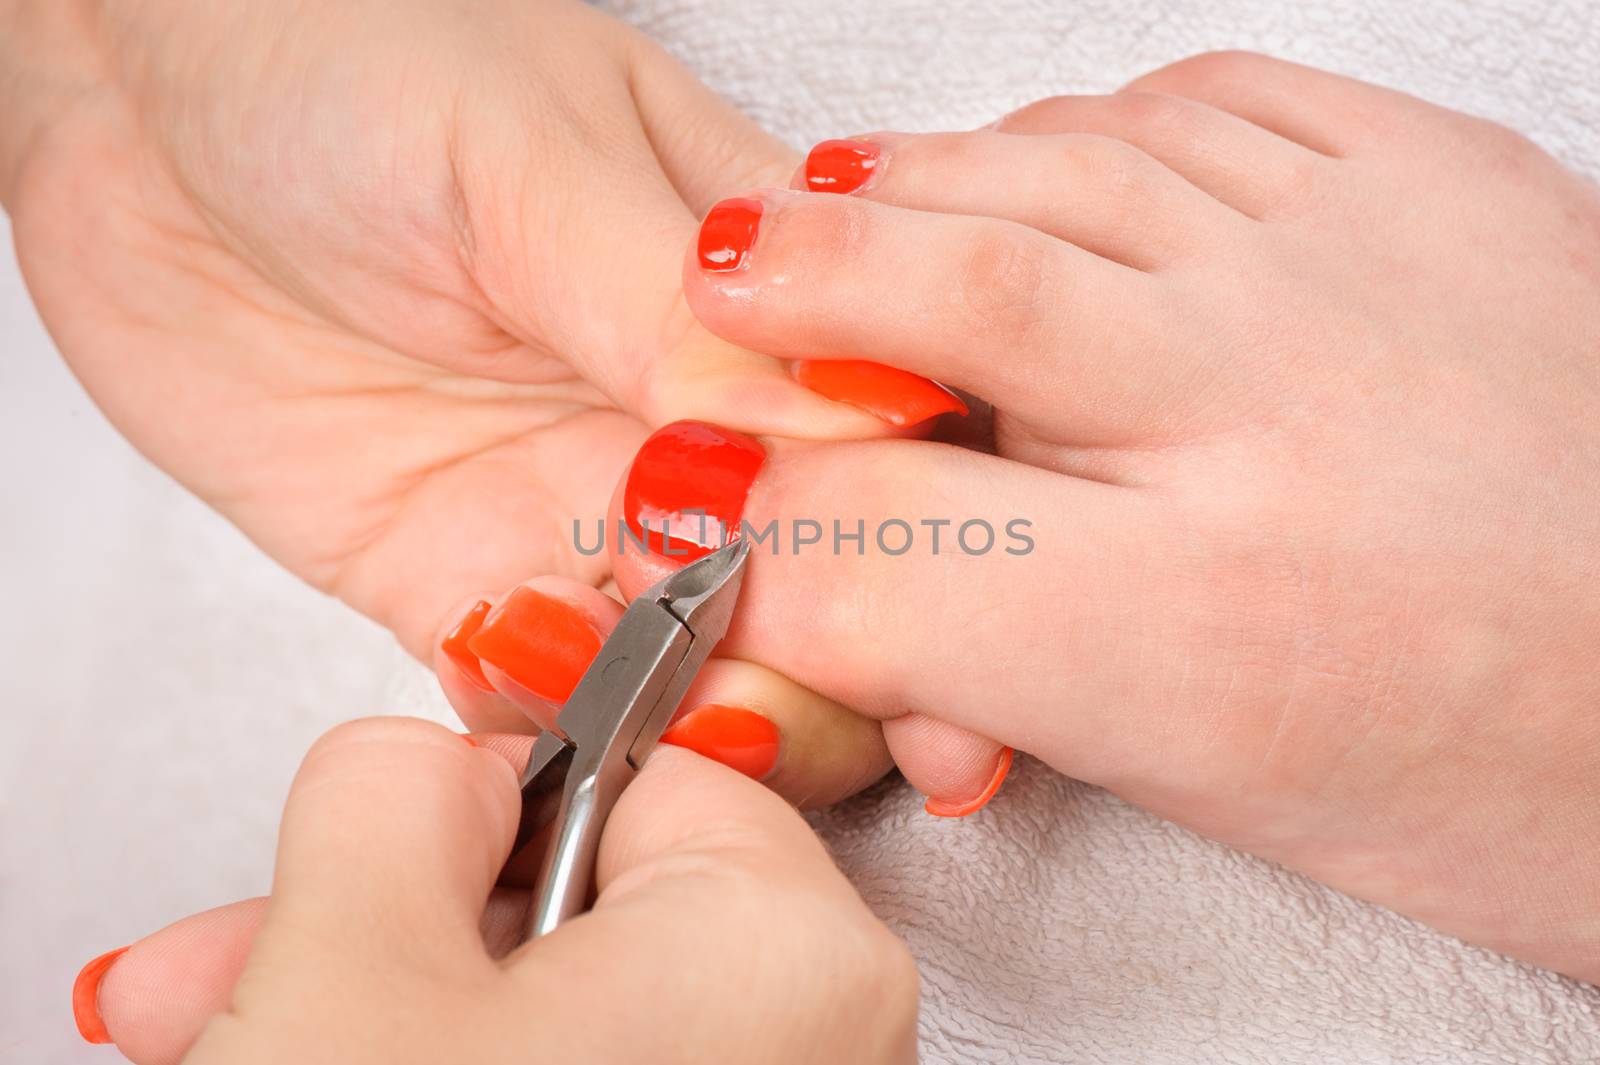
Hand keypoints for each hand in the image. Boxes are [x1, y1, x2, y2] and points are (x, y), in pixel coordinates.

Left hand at [1, 0, 893, 661]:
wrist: (123, 88)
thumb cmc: (332, 43)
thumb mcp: (524, 149)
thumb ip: (674, 308)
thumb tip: (857, 426)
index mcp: (765, 291)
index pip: (908, 437)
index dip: (934, 539)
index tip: (917, 610)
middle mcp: (690, 415)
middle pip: (831, 582)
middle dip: (831, 660)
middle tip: (772, 675)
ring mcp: (581, 505)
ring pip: (707, 664)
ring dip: (704, 713)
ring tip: (667, 707)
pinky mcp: (461, 576)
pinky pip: (548, 693)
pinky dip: (565, 728)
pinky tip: (547, 701)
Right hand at [74, 719, 918, 1063]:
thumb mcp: (350, 958)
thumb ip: (394, 794)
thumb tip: (439, 758)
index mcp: (792, 947)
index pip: (650, 773)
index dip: (492, 800)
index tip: (398, 834)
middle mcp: (826, 1052)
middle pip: (587, 911)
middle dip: (391, 934)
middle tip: (249, 974)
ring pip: (559, 1025)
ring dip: (387, 1025)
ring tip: (257, 1054)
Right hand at [599, 54, 1599, 978]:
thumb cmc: (1478, 755)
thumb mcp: (1196, 765)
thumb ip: (979, 660)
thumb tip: (807, 579)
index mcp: (1212, 629)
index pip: (885, 543)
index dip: (747, 518)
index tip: (689, 503)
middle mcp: (1281, 414)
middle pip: (956, 296)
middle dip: (793, 281)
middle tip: (713, 280)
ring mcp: (1365, 266)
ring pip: (1065, 170)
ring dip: (920, 183)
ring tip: (840, 204)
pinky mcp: (1436, 179)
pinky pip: (1209, 101)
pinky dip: (1088, 126)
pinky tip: (1046, 165)